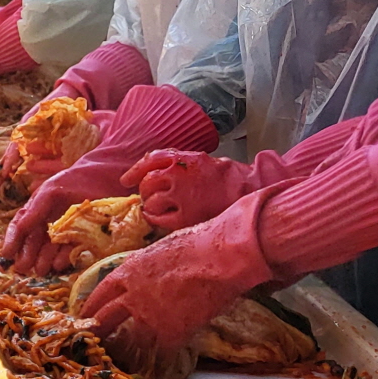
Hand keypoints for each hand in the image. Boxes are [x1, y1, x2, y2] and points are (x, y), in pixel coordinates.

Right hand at [2, 157, 134, 275]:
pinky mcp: (80, 237)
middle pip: (33, 241)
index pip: (19, 227)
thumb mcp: (49, 192)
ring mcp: (63, 231)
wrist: (102, 179)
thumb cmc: (72, 182)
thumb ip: (34, 210)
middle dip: (27, 255)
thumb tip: (19, 228)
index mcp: (36, 209)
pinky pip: (68, 250)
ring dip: (43, 260)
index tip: (6, 255)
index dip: (11, 241)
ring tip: (40, 270)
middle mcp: (47, 222)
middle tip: (23, 268)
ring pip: (49, 249)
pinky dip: (63, 257)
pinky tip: (59, 264)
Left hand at [81, 197, 273, 378]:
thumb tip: (149, 273)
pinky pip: (161, 352)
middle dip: (97, 331)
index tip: (86, 315)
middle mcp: (132, 296)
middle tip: (93, 342)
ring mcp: (150, 317)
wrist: (221, 257)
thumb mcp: (161, 250)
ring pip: (131, 340)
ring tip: (126, 360)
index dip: (92, 306)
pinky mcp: (172, 333)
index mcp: (128, 272)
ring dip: (128, 351)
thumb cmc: (198, 244)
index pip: (101, 293)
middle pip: (106, 318)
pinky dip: (160, 359)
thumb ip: (148, 266)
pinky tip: (158, 366)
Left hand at [125, 150, 259, 230]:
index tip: (126, 180)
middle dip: (145, 190)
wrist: (251, 193)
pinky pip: (160, 219)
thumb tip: (152, 167)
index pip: (151, 160)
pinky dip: (155, 219)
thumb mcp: (203, 161)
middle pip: (148, 182)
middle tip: (149, 197)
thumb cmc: (229, 178)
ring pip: (152, 201)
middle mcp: (179, 175)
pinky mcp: (186, 217)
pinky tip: (160, 219)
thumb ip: (179, 161)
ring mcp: (182, 197)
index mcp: (185, 159)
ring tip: (156, 208)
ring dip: (150, 205)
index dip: (135, 171)